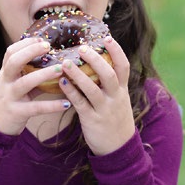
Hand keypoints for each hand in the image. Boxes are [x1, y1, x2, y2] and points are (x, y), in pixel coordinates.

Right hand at [0, 38, 70, 135]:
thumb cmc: (6, 100)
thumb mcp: (11, 84)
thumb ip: (27, 74)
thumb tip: (52, 63)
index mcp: (5, 73)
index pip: (10, 52)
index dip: (25, 44)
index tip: (41, 39)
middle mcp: (6, 82)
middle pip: (14, 62)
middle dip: (30, 52)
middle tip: (48, 46)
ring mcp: (10, 97)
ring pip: (25, 83)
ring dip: (44, 74)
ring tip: (60, 70)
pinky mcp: (17, 112)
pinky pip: (36, 108)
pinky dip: (52, 106)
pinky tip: (66, 104)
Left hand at [60, 36, 134, 155]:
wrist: (119, 147)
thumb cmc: (114, 117)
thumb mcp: (118, 98)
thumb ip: (109, 81)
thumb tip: (95, 59)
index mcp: (122, 89)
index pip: (123, 66)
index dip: (116, 51)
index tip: (106, 37)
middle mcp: (115, 97)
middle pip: (108, 74)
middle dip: (95, 60)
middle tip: (82, 48)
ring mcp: (104, 108)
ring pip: (92, 89)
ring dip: (78, 75)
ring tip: (65, 63)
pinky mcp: (92, 120)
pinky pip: (80, 104)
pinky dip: (70, 92)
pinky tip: (61, 82)